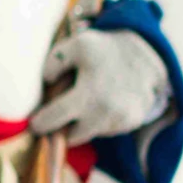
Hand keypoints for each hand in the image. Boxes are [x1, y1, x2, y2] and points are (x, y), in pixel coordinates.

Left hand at [30, 27, 171, 144]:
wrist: (149, 52)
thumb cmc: (106, 48)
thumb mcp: (77, 45)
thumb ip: (54, 63)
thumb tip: (45, 84)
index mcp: (89, 95)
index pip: (53, 120)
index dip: (40, 123)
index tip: (34, 123)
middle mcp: (106, 113)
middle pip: (72, 137)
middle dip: (62, 127)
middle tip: (59, 113)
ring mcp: (122, 120)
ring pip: (90, 134)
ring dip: (83, 124)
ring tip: (85, 100)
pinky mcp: (134, 122)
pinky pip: (107, 130)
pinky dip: (101, 121)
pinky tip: (103, 101)